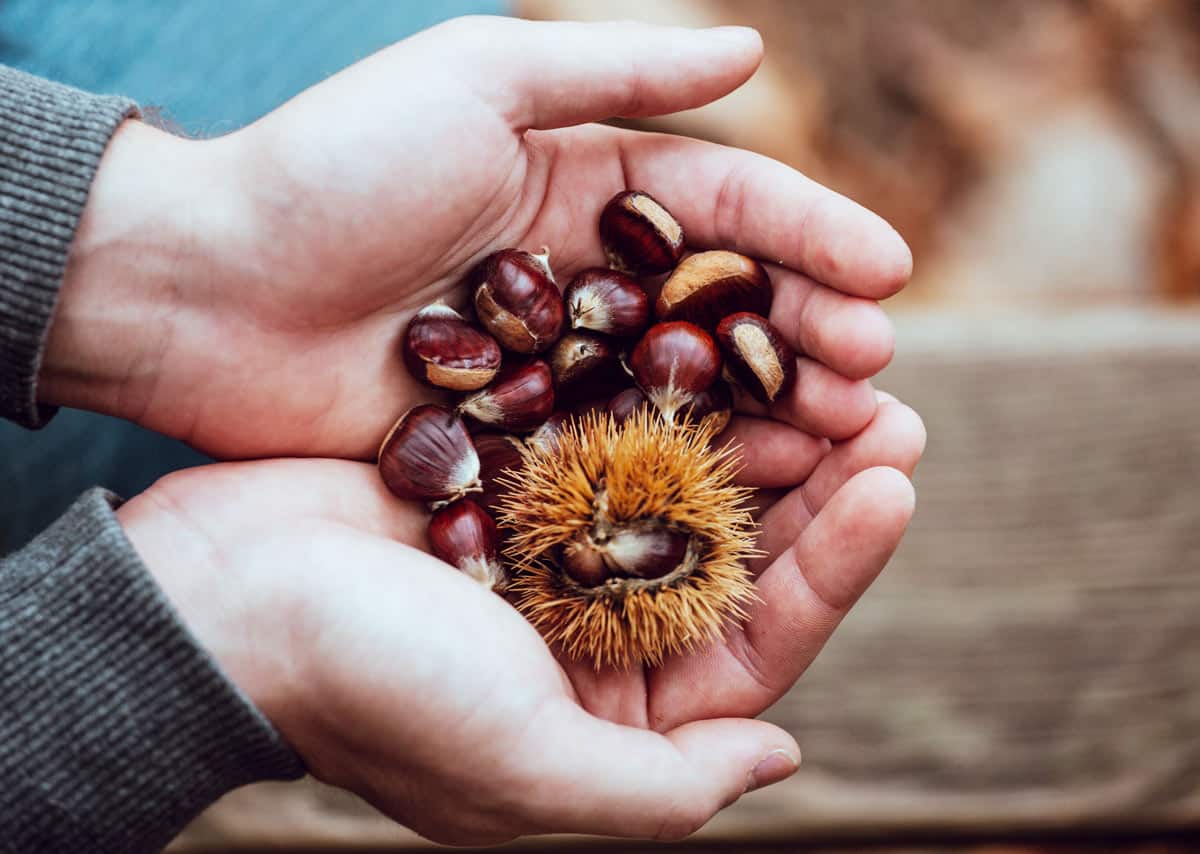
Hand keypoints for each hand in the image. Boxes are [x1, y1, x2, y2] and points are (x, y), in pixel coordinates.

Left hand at [42, 16, 909, 459]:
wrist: (205, 289)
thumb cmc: (334, 170)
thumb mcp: (478, 80)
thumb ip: (617, 69)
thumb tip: (756, 49)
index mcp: (584, 182)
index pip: (726, 205)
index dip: (811, 234)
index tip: (888, 278)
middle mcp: (584, 276)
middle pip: (723, 306)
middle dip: (808, 333)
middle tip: (877, 376)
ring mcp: (553, 365)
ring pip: (685, 387)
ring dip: (769, 411)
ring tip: (843, 435)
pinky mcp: (513, 439)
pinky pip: (616, 451)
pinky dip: (683, 468)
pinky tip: (747, 493)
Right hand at [116, 384, 921, 845]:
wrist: (217, 594)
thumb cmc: (368, 688)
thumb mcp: (523, 771)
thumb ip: (661, 789)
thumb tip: (784, 762)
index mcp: (607, 715)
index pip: (754, 642)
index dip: (835, 567)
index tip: (895, 482)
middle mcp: (591, 633)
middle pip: (734, 557)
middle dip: (817, 487)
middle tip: (890, 408)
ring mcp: (551, 548)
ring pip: (685, 486)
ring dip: (757, 429)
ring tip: (831, 365)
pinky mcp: (510, 476)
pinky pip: (613, 430)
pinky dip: (668, 393)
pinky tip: (721, 341)